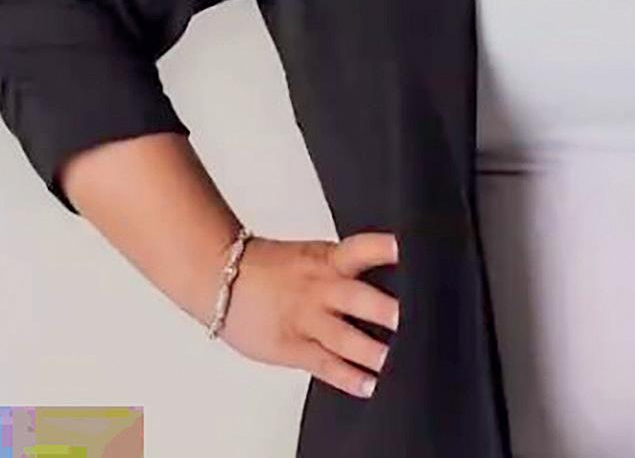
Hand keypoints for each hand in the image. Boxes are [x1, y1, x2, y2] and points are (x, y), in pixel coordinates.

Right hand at [215, 232, 401, 400]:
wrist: (220, 277)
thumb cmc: (273, 267)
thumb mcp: (314, 257)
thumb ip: (347, 267)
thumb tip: (392, 279)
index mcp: (328, 260)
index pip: (362, 249)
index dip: (386, 250)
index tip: (413, 252)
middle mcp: (320, 287)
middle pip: (358, 298)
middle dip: (387, 310)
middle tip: (414, 319)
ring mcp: (305, 318)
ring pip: (344, 337)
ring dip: (371, 351)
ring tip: (396, 360)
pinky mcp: (291, 347)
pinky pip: (324, 365)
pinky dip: (347, 377)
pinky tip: (369, 384)